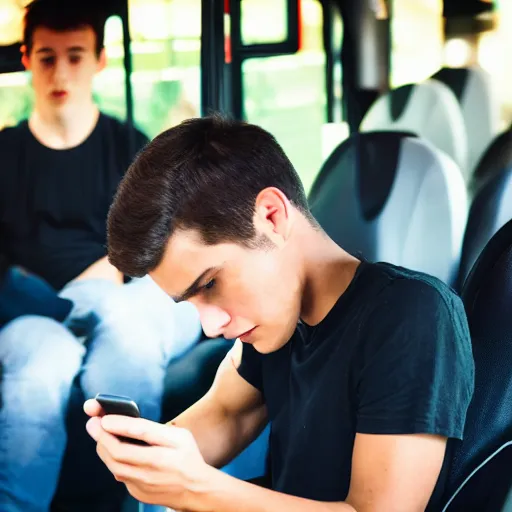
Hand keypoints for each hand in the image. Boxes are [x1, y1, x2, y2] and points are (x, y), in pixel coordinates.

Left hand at [84, 399, 211, 509]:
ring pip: (114, 465)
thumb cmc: (187, 457)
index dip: (118, 424)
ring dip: (104, 447)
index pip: (137, 434)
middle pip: (117, 452)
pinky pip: (120, 474)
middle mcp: (151, 470)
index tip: (104, 416)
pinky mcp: (137, 493)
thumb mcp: (180, 436)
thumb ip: (154, 430)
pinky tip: (113, 450)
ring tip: (99, 433)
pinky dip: (114, 460)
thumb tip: (128, 424)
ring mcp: (142, 485)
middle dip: (101, 436)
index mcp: (164, 453)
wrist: (195, 490)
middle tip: (92, 422)